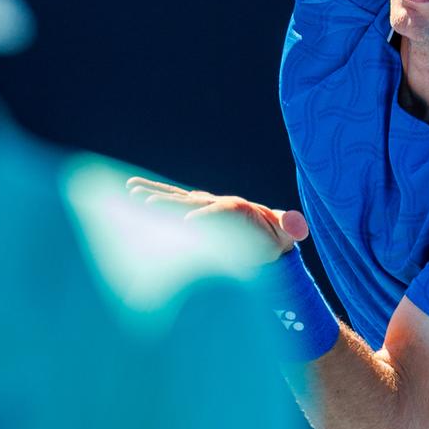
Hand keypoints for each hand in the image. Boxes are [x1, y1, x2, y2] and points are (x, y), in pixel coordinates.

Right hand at [125, 177, 309, 261]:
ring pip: (176, 198)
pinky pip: (171, 201)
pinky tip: (131, 192)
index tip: (187, 225)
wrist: (267, 232)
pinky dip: (152, 195)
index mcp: (237, 208)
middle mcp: (217, 202)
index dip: (204, 217)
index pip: (218, 211)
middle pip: (191, 202)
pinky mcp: (193, 209)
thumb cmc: (274, 237)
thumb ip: (290, 227)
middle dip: (170, 204)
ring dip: (154, 195)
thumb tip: (297, 225)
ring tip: (132, 191)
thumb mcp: (286, 233)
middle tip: (147, 204)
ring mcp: (204, 204)